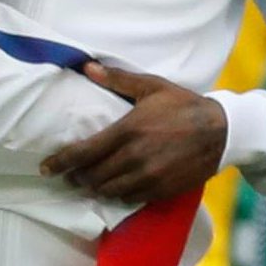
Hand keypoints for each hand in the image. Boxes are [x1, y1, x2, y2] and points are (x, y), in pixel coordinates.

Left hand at [40, 63, 226, 202]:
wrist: (219, 131)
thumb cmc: (182, 104)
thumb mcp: (150, 86)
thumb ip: (116, 79)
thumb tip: (87, 67)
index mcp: (128, 130)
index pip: (85, 152)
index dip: (62, 162)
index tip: (46, 167)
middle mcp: (134, 158)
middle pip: (93, 176)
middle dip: (76, 176)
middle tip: (68, 173)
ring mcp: (147, 178)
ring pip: (109, 191)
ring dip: (94, 187)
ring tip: (88, 181)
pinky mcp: (160, 190)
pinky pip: (130, 199)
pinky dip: (118, 194)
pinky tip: (115, 187)